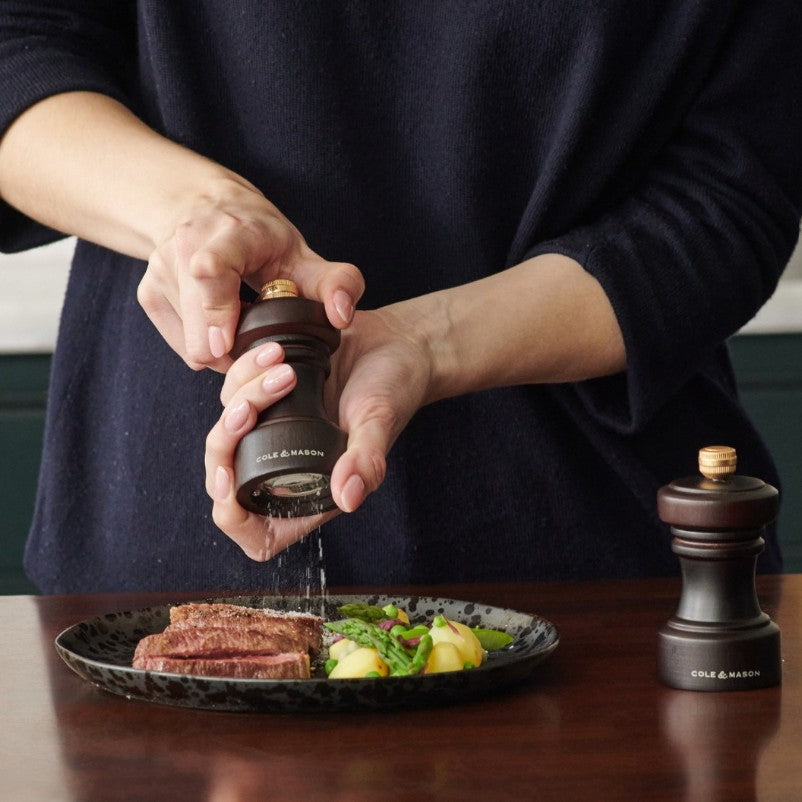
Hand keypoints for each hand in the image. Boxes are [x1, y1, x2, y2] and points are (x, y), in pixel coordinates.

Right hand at [137, 176, 363, 370]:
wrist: (201, 205)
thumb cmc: (259, 236)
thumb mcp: (302, 253)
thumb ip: (335, 282)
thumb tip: (342, 316)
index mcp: (230, 233)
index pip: (211, 268)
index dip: (216, 307)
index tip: (226, 341)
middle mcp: (188, 248)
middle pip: (199, 328)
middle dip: (236, 351)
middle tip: (264, 344)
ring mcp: (161, 271)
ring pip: (193, 345)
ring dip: (225, 350)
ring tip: (244, 326)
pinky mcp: (148, 293)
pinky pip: (182, 347)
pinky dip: (207, 345)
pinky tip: (222, 324)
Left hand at [204, 304, 434, 560]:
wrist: (398, 343)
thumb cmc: (395, 389)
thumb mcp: (380, 424)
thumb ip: (366, 461)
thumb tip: (348, 498)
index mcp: (312, 489)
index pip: (258, 531)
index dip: (233, 517)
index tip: (229, 480)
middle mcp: (287, 465)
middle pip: (224, 478)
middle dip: (224, 443)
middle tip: (249, 409)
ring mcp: (272, 430)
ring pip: (224, 429)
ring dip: (242, 396)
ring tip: (283, 368)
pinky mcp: (266, 394)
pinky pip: (233, 389)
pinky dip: (244, 371)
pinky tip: (275, 353)